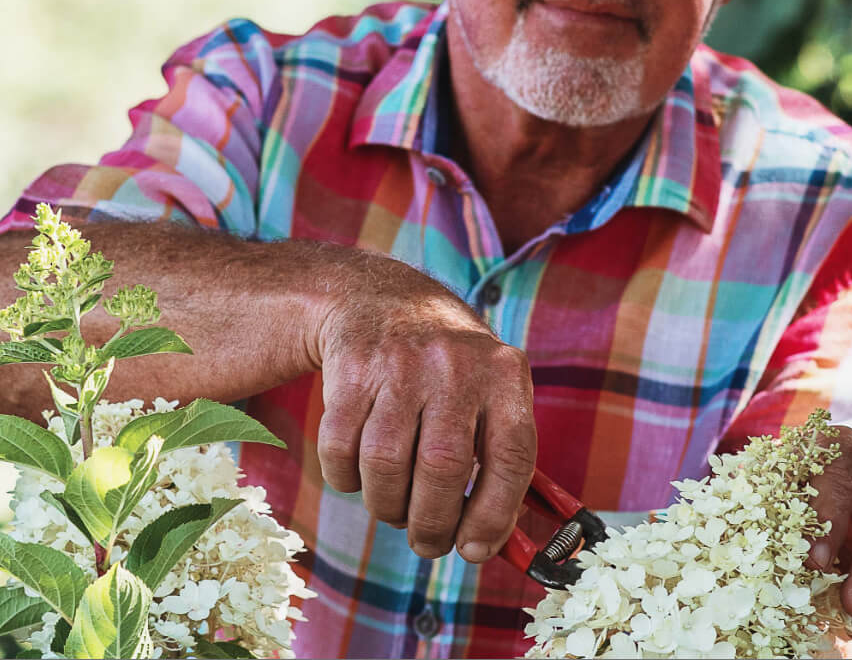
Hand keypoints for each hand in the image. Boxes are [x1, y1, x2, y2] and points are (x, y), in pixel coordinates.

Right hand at [311, 280, 535, 562]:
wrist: (383, 302)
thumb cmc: (447, 372)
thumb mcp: (489, 393)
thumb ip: (497, 461)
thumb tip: (487, 544)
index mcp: (503, 374)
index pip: (511, 457)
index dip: (493, 515)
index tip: (474, 550)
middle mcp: (454, 364)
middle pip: (442, 467)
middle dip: (431, 523)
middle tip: (426, 542)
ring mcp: (399, 364)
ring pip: (385, 464)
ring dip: (386, 506)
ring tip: (393, 509)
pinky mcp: (350, 370)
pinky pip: (340, 449)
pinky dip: (347, 479)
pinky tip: (360, 474)